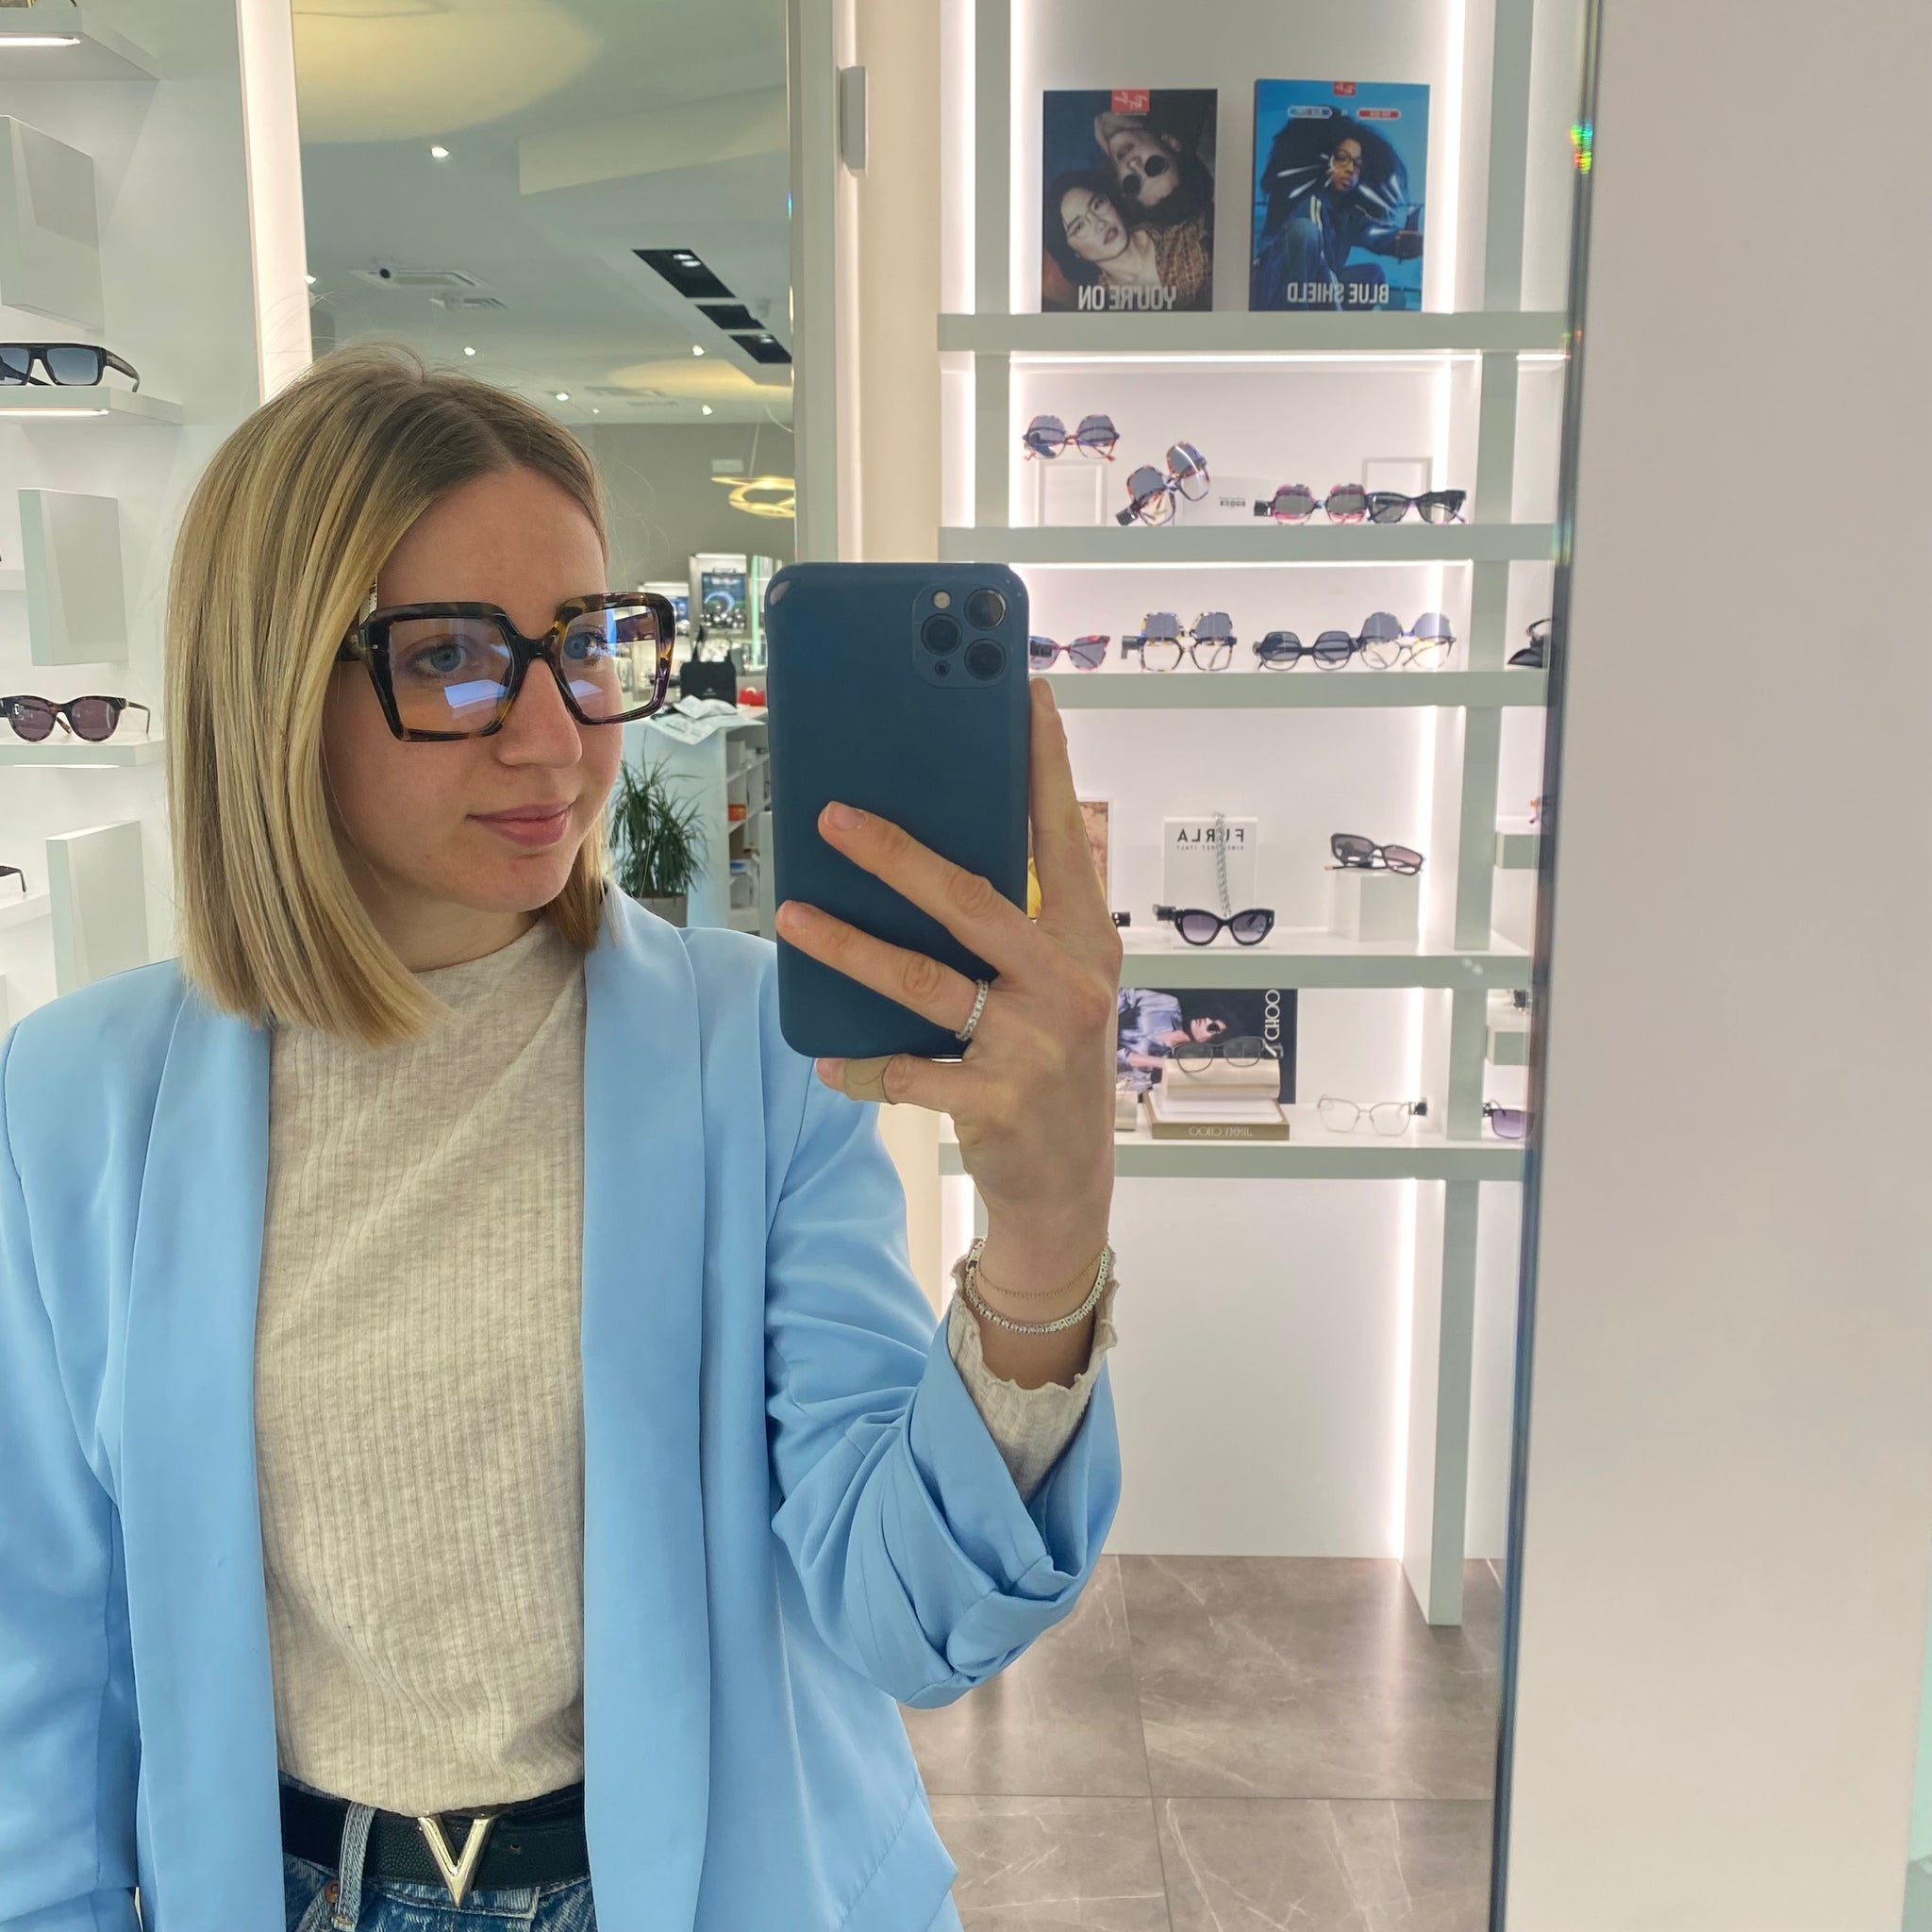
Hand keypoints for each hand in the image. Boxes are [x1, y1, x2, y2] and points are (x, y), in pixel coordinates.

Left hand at [774, 680, 1121, 1272]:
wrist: (1068, 1185)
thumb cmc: (1053, 1064)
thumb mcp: (1059, 984)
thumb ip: (1019, 924)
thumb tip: (934, 853)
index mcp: (1088, 939)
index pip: (1061, 834)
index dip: (1043, 762)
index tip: (1026, 691)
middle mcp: (1069, 981)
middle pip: (970, 900)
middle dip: (896, 853)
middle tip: (830, 814)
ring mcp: (1035, 1042)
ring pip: (923, 980)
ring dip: (848, 947)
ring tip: (791, 916)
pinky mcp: (997, 1100)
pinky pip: (907, 1072)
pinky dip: (860, 1066)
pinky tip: (825, 1059)